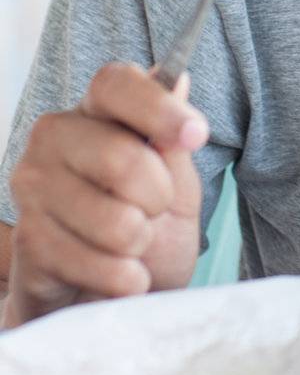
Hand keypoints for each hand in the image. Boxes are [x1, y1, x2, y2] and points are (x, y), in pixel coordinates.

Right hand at [4, 63, 207, 327]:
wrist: (108, 295)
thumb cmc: (147, 227)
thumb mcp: (176, 183)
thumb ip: (172, 141)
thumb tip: (178, 79)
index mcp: (94, 110)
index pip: (115, 84)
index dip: (158, 107)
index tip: (196, 135)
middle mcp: (53, 137)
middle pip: (122, 158)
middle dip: (158, 197)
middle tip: (154, 211)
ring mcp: (33, 187)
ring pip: (114, 220)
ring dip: (140, 243)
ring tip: (131, 244)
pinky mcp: (28, 239)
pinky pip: (98, 263)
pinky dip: (124, 278)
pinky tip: (119, 275)